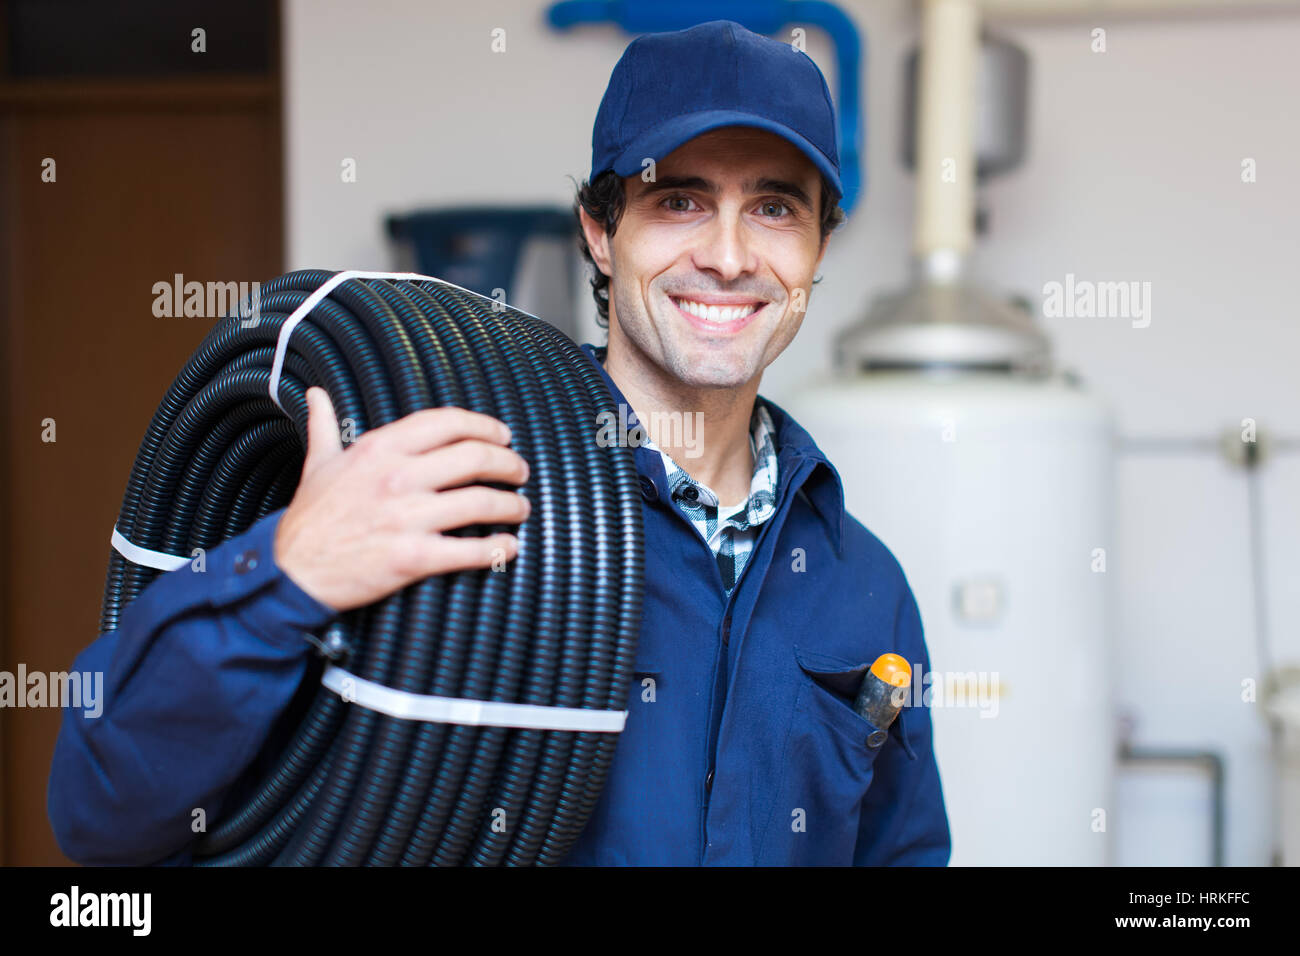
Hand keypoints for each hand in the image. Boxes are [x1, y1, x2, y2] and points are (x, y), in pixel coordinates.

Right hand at [273, 386, 529, 611]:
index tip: (502, 435)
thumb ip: (325, 427)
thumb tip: (316, 395)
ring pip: (481, 502)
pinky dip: (498, 548)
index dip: (484, 425)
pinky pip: (470, 550)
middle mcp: (396, 478)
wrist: (291, 572)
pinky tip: (510, 546)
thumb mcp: (317, 465)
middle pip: (474, 457)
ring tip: (521, 509)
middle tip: (520, 471)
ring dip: (511, 505)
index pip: (446, 422)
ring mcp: (406, 518)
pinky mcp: (412, 558)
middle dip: (508, 463)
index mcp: (378, 450)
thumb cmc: (309, 519)